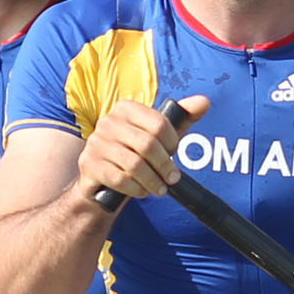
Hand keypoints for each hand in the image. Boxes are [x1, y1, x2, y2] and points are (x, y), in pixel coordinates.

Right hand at [75, 95, 210, 203]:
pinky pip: (120, 179)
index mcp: (126, 108)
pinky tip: (141, 191)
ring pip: (134, 165)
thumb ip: (182, 118)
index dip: (172, 142)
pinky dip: (136, 189)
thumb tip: (204, 102)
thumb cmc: (136, 154)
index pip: (158, 123)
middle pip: (148, 145)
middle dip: (165, 166)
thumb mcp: (160, 135)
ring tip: (159, 188)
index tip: (174, 153)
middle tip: (172, 179)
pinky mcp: (89, 164)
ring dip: (152, 182)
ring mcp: (96, 143)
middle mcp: (108, 121)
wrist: (102, 180)